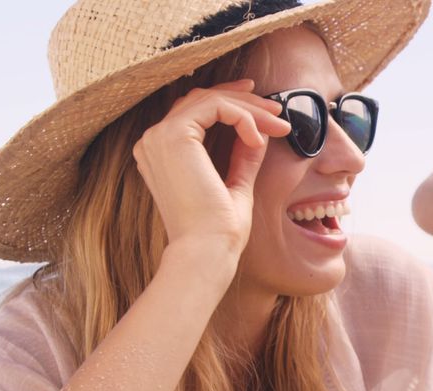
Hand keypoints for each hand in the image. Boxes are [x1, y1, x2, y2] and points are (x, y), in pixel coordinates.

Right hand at [132, 79, 291, 258]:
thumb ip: (242, 156)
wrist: (206, 249)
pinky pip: (215, 107)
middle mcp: (154, 141)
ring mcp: (159, 136)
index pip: (195, 111)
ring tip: (278, 125)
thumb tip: (258, 132)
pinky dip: (243, 117)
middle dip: (245, 101)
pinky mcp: (174, 135)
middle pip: (202, 99)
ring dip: (250, 108)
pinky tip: (257, 139)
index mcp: (163, 153)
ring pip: (210, 99)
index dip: (231, 102)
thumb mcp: (235, 183)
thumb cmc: (218, 229)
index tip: (264, 109)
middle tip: (277, 112)